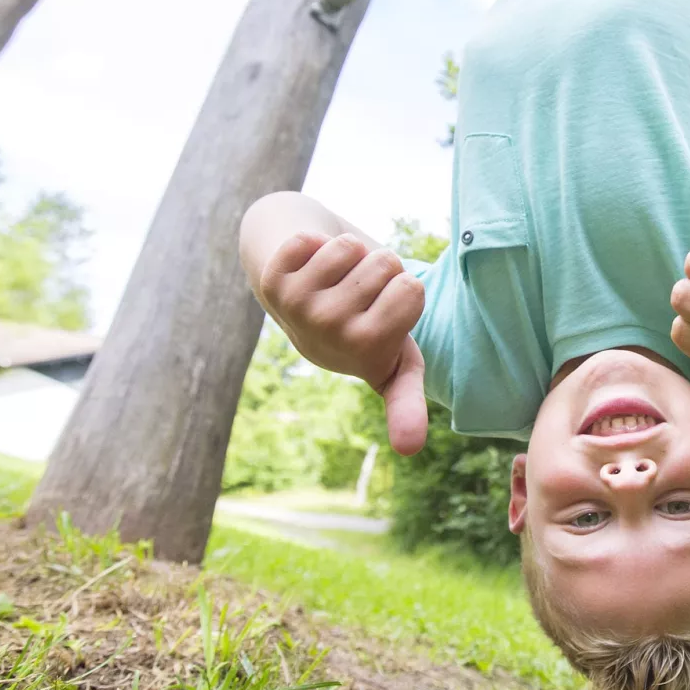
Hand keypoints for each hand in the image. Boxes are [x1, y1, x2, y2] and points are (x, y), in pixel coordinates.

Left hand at [256, 232, 428, 454]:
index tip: (408, 446)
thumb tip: (409, 450)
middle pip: (390, 263)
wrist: (302, 295)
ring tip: (342, 279)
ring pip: (352, 246)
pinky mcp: (274, 282)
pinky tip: (312, 269)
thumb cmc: (364, 323)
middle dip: (386, 268)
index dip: (405, 373)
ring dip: (352, 253)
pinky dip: (317, 244)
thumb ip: (406, 400)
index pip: (415, 307)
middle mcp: (332, 338)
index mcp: (369, 354)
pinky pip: (312, 239)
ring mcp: (301, 309)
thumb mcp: (393, 361)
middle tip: (368, 294)